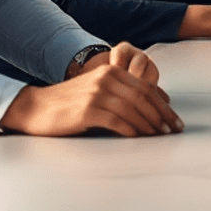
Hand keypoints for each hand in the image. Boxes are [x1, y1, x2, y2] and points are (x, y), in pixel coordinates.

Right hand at [0, 46, 182, 136]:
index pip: (145, 88)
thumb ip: (123, 92)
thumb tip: (156, 101)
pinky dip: (130, 130)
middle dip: (161, 116)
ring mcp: (96, 94)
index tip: (174, 120)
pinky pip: (116, 121)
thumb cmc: (70, 103)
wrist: (36, 108)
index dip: (163, 105)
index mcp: (111, 72)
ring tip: (158, 136)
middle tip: (173, 130)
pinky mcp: (87, 111)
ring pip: (132, 110)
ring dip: (149, 125)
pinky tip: (138, 137)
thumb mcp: (98, 90)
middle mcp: (106, 80)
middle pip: (143, 98)